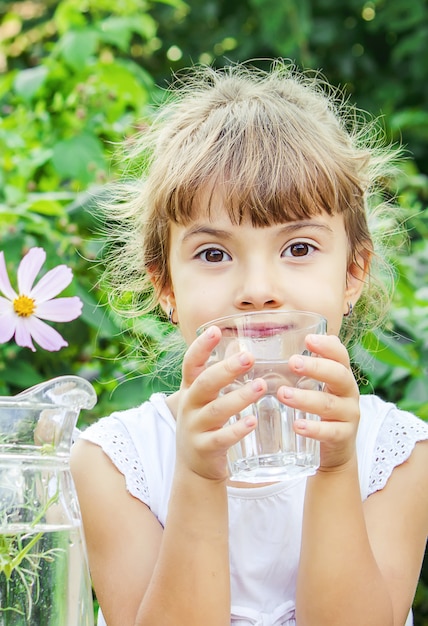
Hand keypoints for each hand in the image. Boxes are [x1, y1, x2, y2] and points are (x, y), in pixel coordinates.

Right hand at [176, 325, 266, 480]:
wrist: (193, 466)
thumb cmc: (206, 422)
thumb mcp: (207, 398)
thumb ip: (220, 375)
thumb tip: (242, 346)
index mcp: (190, 389)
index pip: (191, 364)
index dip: (201, 347)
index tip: (214, 330)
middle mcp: (189, 405)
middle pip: (204, 383)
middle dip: (226, 369)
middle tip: (249, 357)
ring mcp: (195, 427)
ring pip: (216, 410)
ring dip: (239, 397)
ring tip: (260, 387)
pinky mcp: (204, 448)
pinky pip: (221, 438)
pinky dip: (237, 430)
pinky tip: (252, 422)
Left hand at [277, 334, 359, 470]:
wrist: (338, 447)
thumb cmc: (321, 409)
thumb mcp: (318, 385)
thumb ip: (304, 367)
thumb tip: (276, 343)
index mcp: (341, 375)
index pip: (340, 355)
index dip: (327, 346)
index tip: (308, 339)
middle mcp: (349, 392)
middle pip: (339, 375)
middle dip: (316, 367)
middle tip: (292, 362)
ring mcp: (349, 415)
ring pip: (329, 404)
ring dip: (305, 398)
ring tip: (283, 394)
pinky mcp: (343, 437)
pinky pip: (330, 432)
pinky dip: (313, 429)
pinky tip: (297, 425)